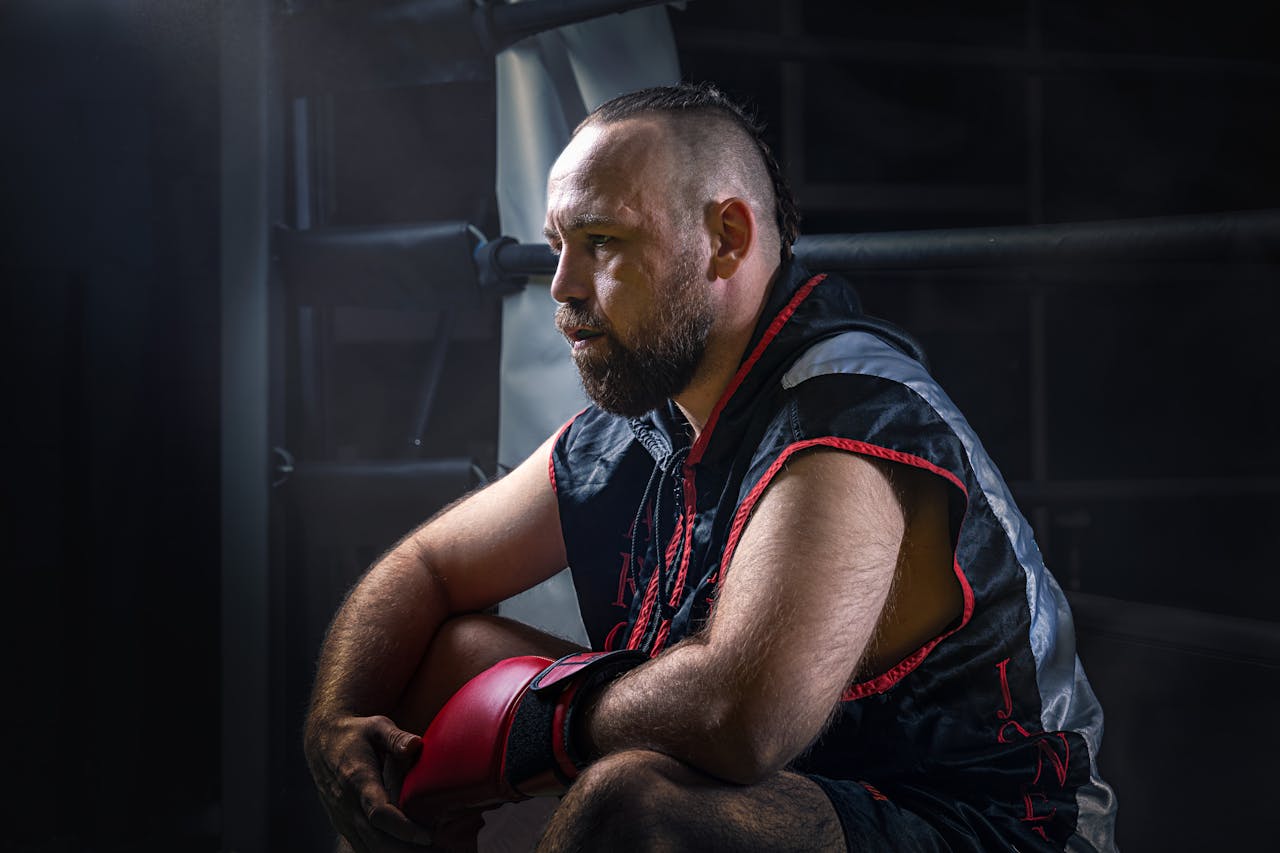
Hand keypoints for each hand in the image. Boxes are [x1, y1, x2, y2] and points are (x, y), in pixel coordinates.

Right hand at [304, 713, 433, 851]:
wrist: (322, 743)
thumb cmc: (357, 733)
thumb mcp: (376, 726)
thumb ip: (396, 737)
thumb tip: (416, 744)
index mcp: (357, 780)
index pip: (378, 812)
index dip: (402, 828)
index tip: (428, 836)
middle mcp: (347, 805)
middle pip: (376, 840)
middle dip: (407, 851)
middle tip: (441, 852)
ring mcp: (344, 819)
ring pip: (370, 850)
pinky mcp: (345, 826)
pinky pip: (364, 849)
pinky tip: (411, 852)